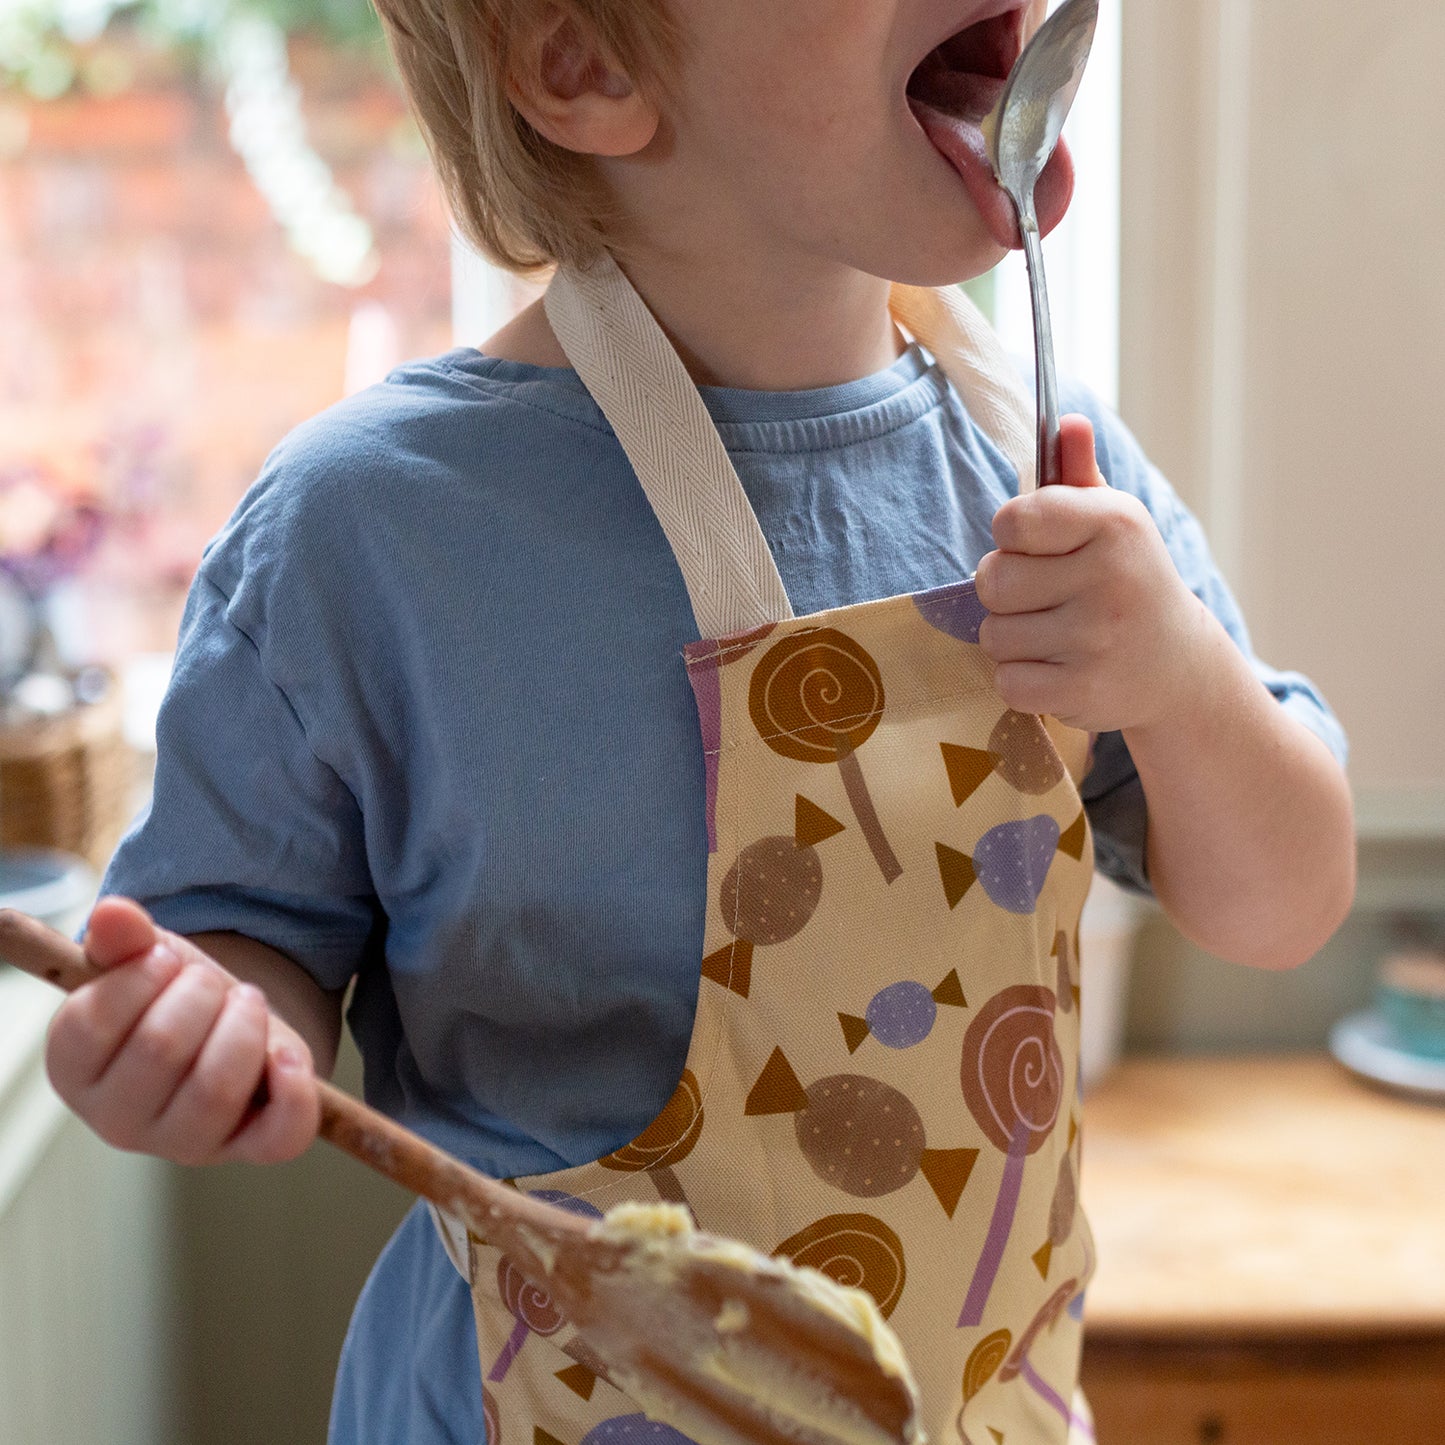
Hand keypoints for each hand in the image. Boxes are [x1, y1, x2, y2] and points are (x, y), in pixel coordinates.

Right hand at [45, 897, 319, 1165]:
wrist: (225, 1026)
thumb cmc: (169, 996)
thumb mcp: (142, 960)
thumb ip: (123, 939)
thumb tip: (114, 913)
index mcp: (74, 1071)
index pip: (95, 1023)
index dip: (141, 976)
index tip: (163, 958)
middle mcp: (118, 1121)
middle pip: (161, 1049)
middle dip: (200, 992)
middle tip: (210, 981)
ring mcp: (184, 1144)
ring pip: (217, 1089)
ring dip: (245, 1024)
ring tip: (246, 1001)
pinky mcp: (249, 1149)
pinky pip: (279, 1135)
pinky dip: (294, 1088)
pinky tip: (288, 1052)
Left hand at [974, 414, 1209, 732]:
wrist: (1177, 667)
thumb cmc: (1126, 581)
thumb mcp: (1112, 524)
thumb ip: (1076, 477)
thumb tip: (1067, 422)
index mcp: (1114, 524)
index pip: (1014, 518)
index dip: (1011, 535)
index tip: (1036, 545)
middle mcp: (1110, 578)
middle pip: (992, 581)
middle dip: (1006, 592)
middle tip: (1044, 597)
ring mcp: (1097, 639)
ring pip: (995, 635)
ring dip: (1014, 639)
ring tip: (1057, 636)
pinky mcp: (1083, 691)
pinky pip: (1008, 682)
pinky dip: (1022, 681)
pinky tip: (1058, 670)